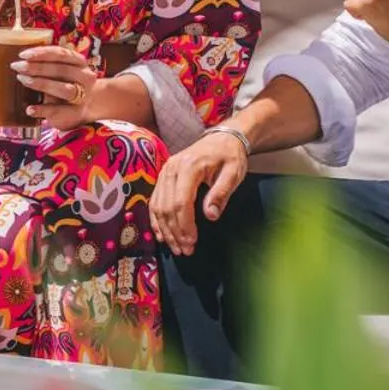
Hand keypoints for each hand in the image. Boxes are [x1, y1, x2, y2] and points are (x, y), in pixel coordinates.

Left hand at [15, 43, 99, 131]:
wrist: (89, 105)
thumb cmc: (68, 83)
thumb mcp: (62, 69)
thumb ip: (47, 64)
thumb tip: (21, 61)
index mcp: (79, 62)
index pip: (61, 54)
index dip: (42, 53)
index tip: (23, 55)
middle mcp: (85, 77)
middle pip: (61, 70)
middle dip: (37, 67)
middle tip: (17, 67)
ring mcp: (83, 96)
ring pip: (64, 89)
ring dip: (42, 84)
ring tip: (23, 80)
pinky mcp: (77, 113)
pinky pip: (60, 111)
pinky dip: (43, 110)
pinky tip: (29, 109)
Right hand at [150, 131, 248, 255]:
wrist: (222, 139)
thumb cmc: (229, 156)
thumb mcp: (233, 173)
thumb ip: (221, 193)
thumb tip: (211, 216)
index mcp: (189, 167)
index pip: (181, 201)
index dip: (185, 225)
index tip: (192, 242)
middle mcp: (171, 168)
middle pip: (167, 207)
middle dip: (175, 232)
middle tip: (185, 250)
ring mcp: (164, 172)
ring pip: (158, 206)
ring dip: (166, 230)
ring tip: (176, 247)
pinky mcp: (163, 177)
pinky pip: (155, 201)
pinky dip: (157, 220)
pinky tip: (162, 235)